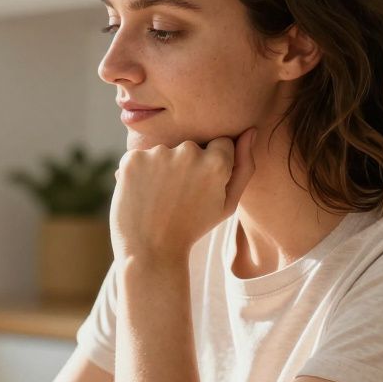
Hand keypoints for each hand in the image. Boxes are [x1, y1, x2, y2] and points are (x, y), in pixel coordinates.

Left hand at [110, 127, 256, 265]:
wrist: (151, 251)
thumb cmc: (192, 228)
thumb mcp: (227, 203)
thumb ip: (244, 166)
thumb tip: (250, 131)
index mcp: (216, 162)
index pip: (220, 144)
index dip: (210, 166)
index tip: (200, 187)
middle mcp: (188, 152)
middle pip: (191, 146)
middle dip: (185, 166)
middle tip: (177, 198)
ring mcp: (158, 154)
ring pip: (164, 151)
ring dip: (161, 168)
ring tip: (159, 199)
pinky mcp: (132, 159)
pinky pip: (139, 157)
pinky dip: (138, 172)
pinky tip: (142, 195)